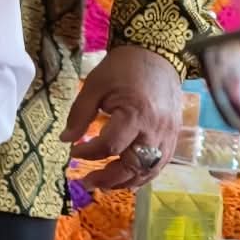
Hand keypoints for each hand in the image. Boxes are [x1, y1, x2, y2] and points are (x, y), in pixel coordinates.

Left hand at [64, 45, 185, 191]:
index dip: (88, 153)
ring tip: (103, 184)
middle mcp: (155, 129)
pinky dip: (142, 175)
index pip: (110, 146)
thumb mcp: (95, 85)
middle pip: (132, 166)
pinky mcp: (173, 136)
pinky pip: (160, 164)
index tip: (73, 151)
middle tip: (86, 182)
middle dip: (107, 178)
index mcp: (135, 113)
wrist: (157, 55)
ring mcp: (168, 135)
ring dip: (125, 182)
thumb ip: (80, 114)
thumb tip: (66, 140)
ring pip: (148, 171)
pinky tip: (126, 177)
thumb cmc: (123, 68)